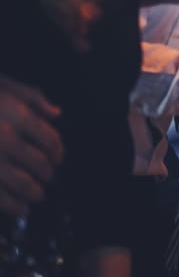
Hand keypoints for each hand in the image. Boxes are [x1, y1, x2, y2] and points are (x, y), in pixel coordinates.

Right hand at [0, 76, 63, 215]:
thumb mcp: (6, 87)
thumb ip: (33, 98)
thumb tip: (55, 113)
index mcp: (18, 115)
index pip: (49, 139)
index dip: (57, 152)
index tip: (58, 159)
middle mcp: (6, 138)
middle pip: (39, 162)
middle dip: (47, 173)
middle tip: (48, 177)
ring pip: (22, 183)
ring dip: (34, 192)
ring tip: (38, 195)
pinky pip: (0, 196)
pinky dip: (14, 205)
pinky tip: (21, 208)